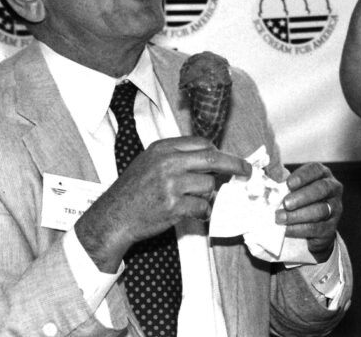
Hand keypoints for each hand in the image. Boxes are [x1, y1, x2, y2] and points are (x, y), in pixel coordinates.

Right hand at [76, 136, 249, 270]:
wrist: (114, 216)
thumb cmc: (132, 190)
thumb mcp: (149, 160)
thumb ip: (176, 156)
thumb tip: (209, 157)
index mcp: (163, 148)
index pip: (202, 143)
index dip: (219, 152)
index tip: (230, 159)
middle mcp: (168, 162)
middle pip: (213, 158)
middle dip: (234, 165)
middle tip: (246, 171)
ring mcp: (171, 184)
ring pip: (209, 186)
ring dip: (207, 196)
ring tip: (192, 201)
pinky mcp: (174, 206)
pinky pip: (202, 207)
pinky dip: (202, 213)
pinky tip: (192, 214)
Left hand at [275, 162, 342, 262]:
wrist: (313, 227)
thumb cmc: (299, 201)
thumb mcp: (294, 188)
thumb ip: (283, 184)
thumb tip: (263, 183)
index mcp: (323, 174)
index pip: (316, 170)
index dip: (303, 176)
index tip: (288, 184)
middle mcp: (333, 189)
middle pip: (322, 188)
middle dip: (302, 196)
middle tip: (285, 203)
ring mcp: (335, 208)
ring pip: (320, 210)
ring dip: (298, 215)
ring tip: (280, 218)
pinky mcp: (331, 228)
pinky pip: (316, 228)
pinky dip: (299, 229)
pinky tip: (286, 230)